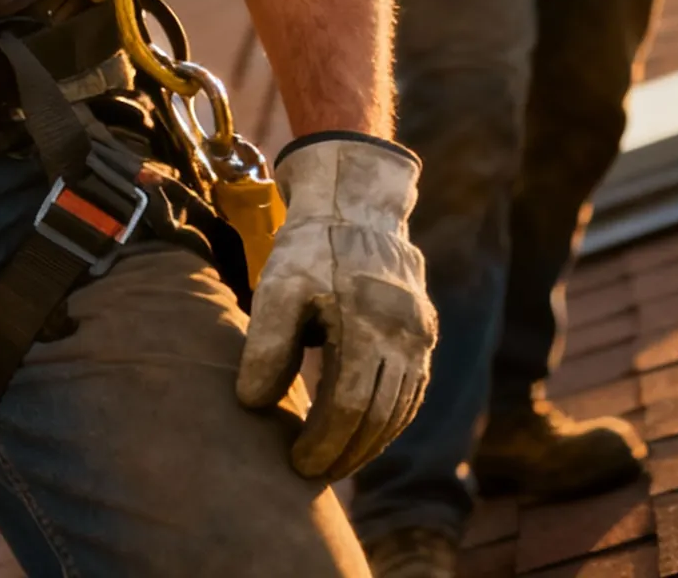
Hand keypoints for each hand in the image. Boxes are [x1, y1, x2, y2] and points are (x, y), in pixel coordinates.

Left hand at [235, 134, 435, 482]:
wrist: (355, 203)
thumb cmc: (310, 247)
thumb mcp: (278, 286)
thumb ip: (267, 344)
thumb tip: (253, 403)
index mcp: (367, 321)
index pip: (348, 404)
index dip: (323, 441)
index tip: (295, 462)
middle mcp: (403, 334)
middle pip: (377, 416)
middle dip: (344, 452)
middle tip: (310, 474)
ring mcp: (419, 336)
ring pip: (398, 410)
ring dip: (368, 444)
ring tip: (333, 464)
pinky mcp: (424, 334)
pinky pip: (411, 392)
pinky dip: (388, 421)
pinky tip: (363, 435)